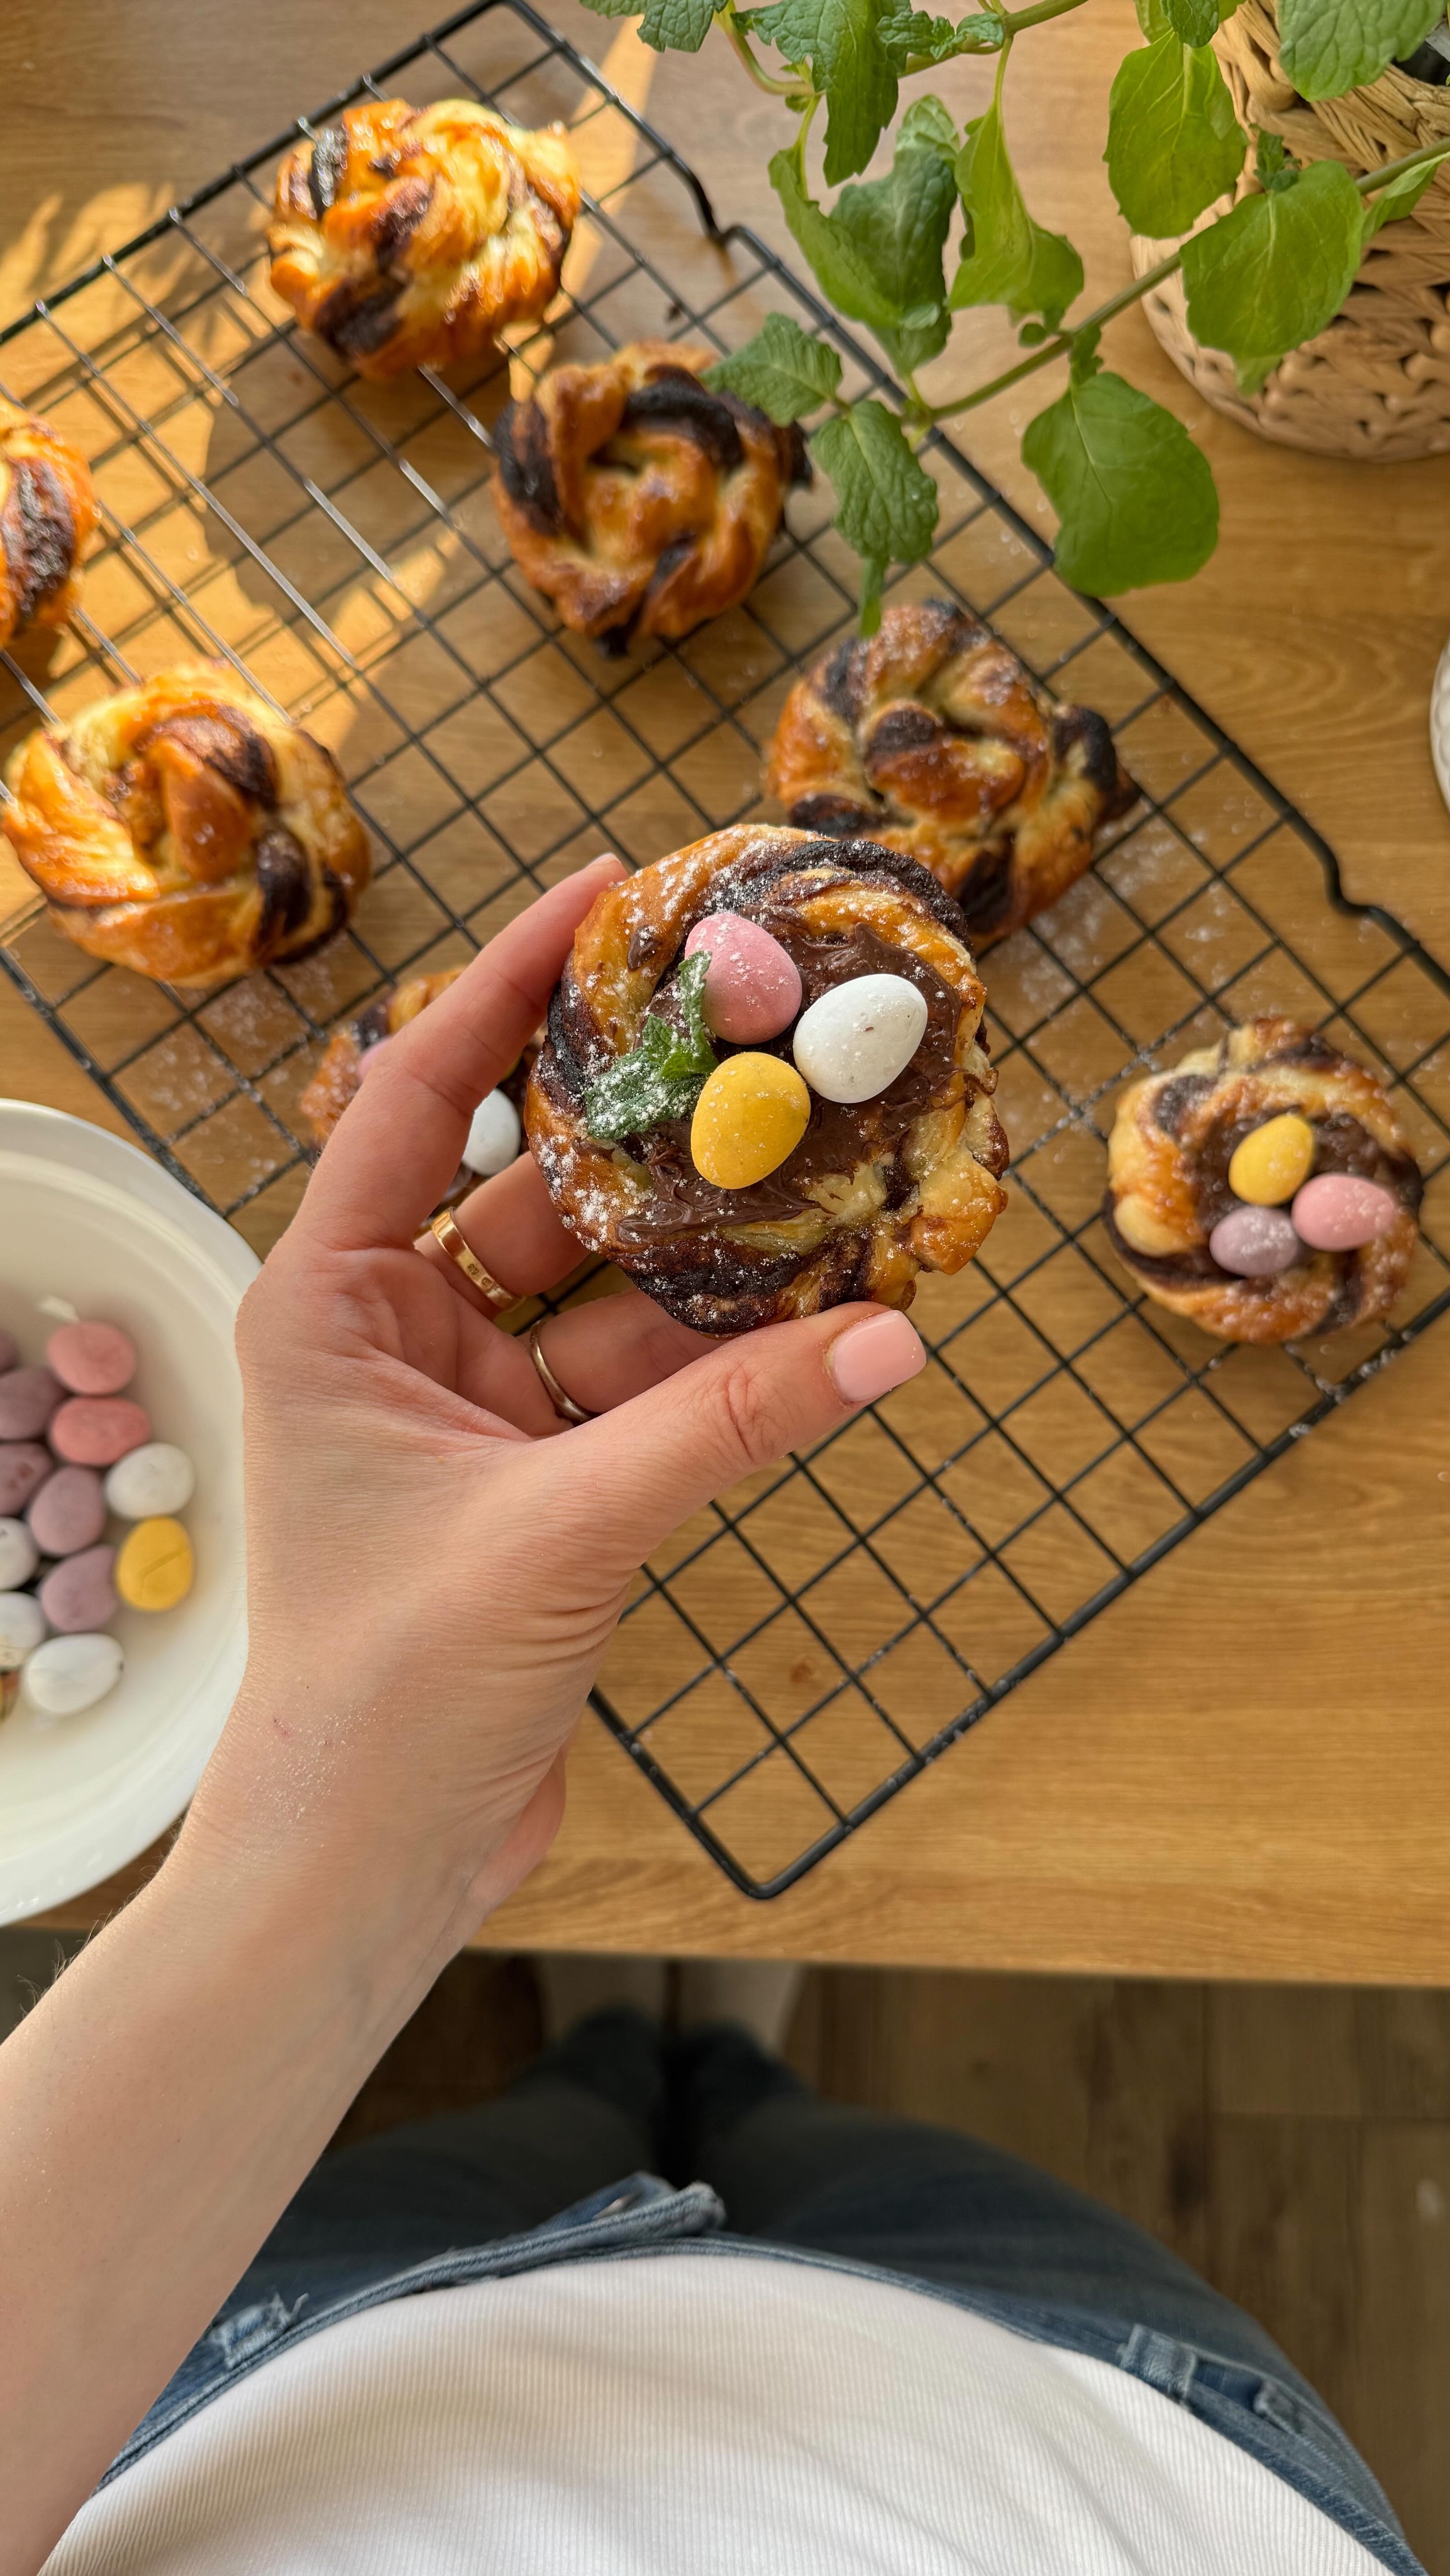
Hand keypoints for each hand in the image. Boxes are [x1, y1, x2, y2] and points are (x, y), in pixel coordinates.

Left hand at [188, 855, 926, 1951]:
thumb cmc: (393, 1688)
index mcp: (329, 1307)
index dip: (504, 987)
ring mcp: (476, 1411)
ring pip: (611, 1294)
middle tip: (753, 1024)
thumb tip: (896, 1338)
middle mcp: (396, 1337)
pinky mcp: (544, 1483)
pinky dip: (729, 1359)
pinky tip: (829, 1313)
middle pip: (531, 1187)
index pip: (414, 1099)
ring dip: (711, 1253)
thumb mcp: (564, 1529)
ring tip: (828, 1165)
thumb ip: (730, 1426)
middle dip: (643, 1121)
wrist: (375, 1860)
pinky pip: (648, 1384)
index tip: (600, 893)